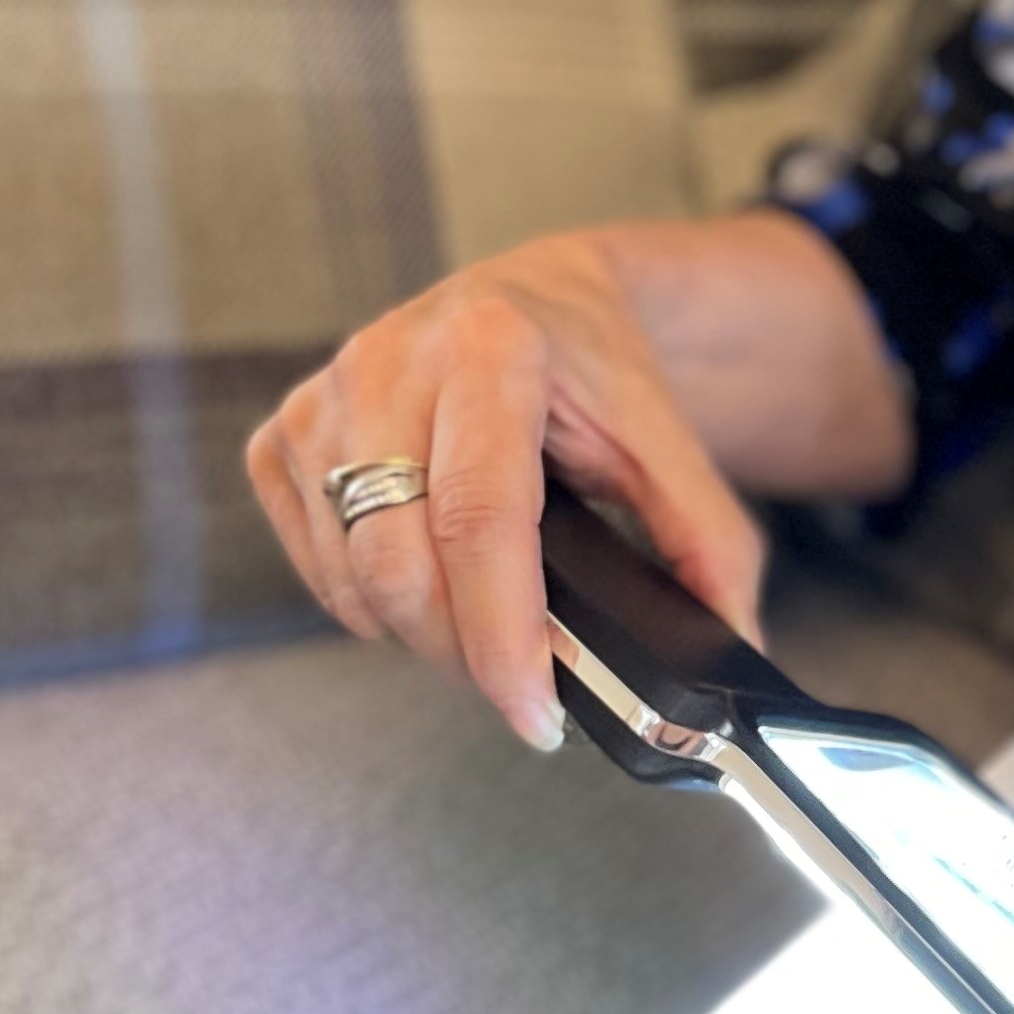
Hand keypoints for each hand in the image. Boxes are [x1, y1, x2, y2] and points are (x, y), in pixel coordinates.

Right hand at [244, 211, 906, 752]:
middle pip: (401, 564)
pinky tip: (425, 581)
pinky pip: (313, 564)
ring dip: (418, 633)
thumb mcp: (667, 442)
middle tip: (522, 680)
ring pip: (351, 577)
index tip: (535, 714)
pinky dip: (367, 603)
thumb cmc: (594, 372)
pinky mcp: (280, 435)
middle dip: (463, 653)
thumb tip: (733, 644)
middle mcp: (388, 362)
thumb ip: (710, 544)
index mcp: (490, 348)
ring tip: (485, 624)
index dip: (502, 636)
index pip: (479, 521)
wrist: (535, 299)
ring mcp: (322, 398)